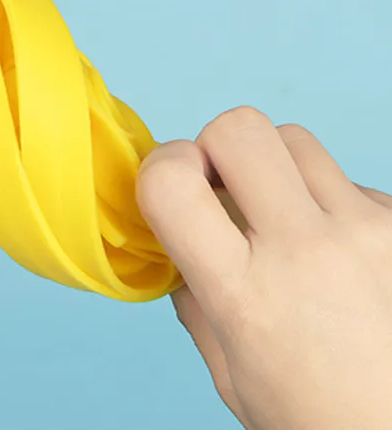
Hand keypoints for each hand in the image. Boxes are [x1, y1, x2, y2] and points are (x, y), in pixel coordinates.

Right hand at [137, 106, 391, 428]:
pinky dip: (328, 201)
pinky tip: (338, 252)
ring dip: (275, 167)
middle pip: (239, 127)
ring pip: (294, 139)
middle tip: (225, 188)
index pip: (172, 182)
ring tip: (286, 219)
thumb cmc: (320, 420)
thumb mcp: (231, 374)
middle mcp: (308, 251)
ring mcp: (368, 232)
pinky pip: (347, 178)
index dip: (160, 166)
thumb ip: (195, 298)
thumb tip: (177, 240)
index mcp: (246, 295)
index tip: (173, 182)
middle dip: (217, 147)